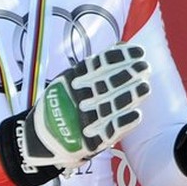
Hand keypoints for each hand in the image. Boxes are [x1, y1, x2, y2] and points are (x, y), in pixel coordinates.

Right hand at [14, 44, 151, 172]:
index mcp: (72, 81)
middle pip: (106, 84)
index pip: (99, 64)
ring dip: (130, 96)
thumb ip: (96, 65)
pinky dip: (124, 122)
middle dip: (128, 74)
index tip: (140, 52)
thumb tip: (122, 45)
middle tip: (145, 67)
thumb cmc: (62, 103)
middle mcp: (78, 98)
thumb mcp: (71, 79)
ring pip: (111, 105)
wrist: (41, 139)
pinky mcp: (91, 140)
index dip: (121, 57)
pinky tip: (137, 114)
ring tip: (145, 87)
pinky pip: (110, 130)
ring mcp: (84, 120)